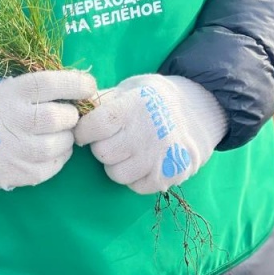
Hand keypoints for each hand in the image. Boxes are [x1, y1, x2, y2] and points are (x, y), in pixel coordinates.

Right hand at [0, 69, 96, 189]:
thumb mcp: (5, 84)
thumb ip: (35, 85)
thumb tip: (76, 83)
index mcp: (13, 92)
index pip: (51, 83)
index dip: (76, 83)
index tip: (88, 85)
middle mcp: (17, 120)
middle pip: (62, 117)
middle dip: (71, 115)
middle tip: (67, 114)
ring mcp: (18, 150)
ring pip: (62, 144)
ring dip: (66, 137)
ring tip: (57, 133)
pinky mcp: (20, 173)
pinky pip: (54, 166)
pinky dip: (58, 156)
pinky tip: (49, 149)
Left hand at [74, 73, 227, 194]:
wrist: (199, 111)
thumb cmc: (154, 98)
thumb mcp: (130, 88)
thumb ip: (104, 100)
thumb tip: (74, 109)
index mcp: (135, 106)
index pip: (96, 125)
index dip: (84, 130)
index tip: (85, 129)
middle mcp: (148, 132)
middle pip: (103, 153)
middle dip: (101, 146)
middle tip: (111, 138)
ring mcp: (160, 157)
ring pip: (116, 174)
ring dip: (116, 164)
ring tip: (127, 150)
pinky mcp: (170, 175)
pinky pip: (135, 187)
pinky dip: (134, 177)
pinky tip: (142, 161)